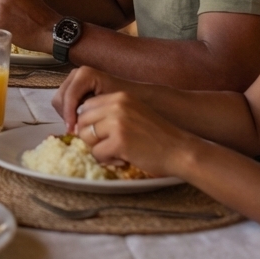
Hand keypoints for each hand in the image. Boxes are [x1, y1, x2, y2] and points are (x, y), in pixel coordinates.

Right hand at [52, 66, 139, 129]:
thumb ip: (91, 115)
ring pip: (60, 101)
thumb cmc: (126, 101)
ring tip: (79, 128)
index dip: (69, 115)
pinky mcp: (74, 88)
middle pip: (60, 98)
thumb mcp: (109, 107)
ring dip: (67, 115)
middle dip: (67, 115)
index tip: (73, 131)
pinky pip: (64, 102)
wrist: (137, 95)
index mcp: (84, 75)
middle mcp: (76, 74)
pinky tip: (80, 122)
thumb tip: (76, 130)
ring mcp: (74, 81)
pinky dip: (69, 113)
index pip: (69, 96)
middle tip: (76, 132)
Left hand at [74, 91, 198, 178]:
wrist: (180, 150)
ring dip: (99, 149)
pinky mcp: (119, 141)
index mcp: (120, 97)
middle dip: (91, 137)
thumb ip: (110, 113)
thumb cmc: (157, 136)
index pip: (86, 107)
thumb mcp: (133, 113)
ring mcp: (117, 122)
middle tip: (110, 146)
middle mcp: (117, 105)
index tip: (101, 135)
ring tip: (117, 152)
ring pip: (86, 137)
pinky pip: (97, 153)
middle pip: (82, 122)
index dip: (90, 124)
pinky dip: (108, 161)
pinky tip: (124, 159)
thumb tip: (79, 123)